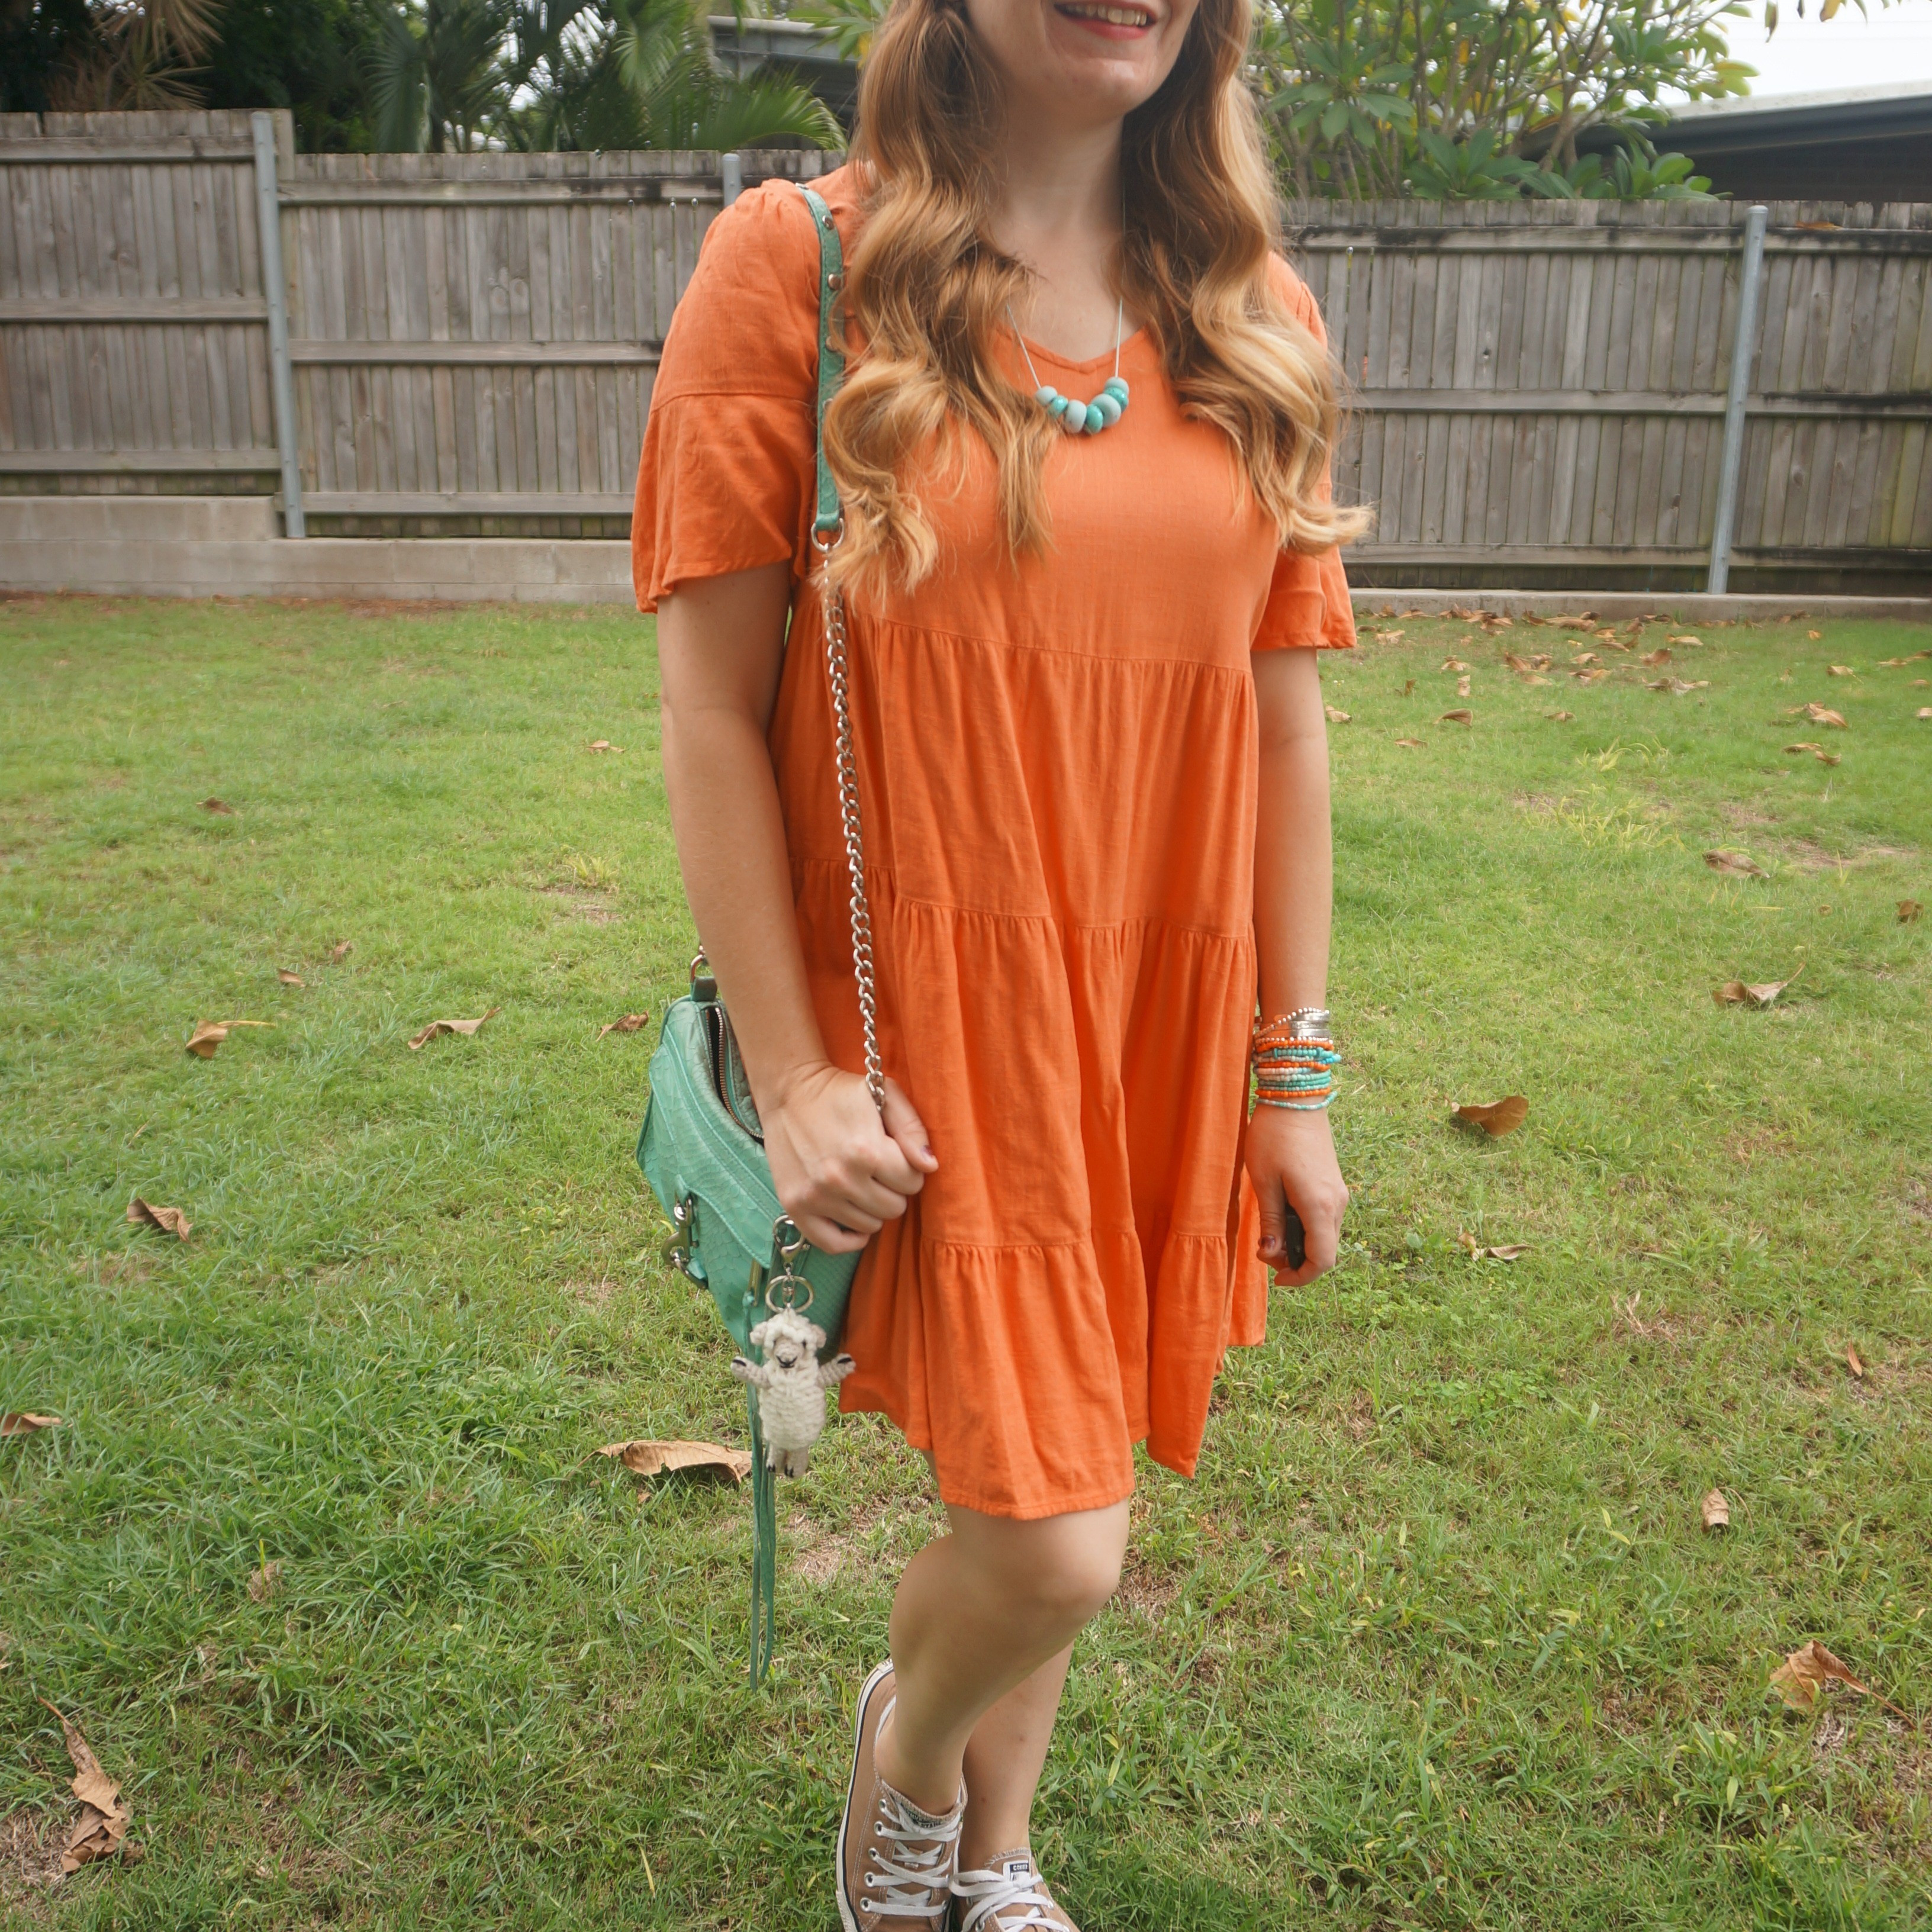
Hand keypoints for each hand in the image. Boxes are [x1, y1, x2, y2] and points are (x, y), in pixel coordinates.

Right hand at [761, 1063, 937, 1252]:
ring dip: (872, 1207)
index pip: (913, 1182)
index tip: (896, 1157)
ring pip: (869, 1226)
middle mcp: (840, 1178)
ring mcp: (815, 1196)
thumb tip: (930, 1166)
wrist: (788, 1091)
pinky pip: (832, 1244)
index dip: (909, 1169)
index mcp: (866, 1150)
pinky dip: (849, 1238)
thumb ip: (912, 1129)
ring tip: (862, 1183)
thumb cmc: (840, 1092)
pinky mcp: (795, 1206)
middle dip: (893, 1189)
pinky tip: (854, 1216)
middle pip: (894, 1208)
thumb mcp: (884, 1094)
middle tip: (879, 1170)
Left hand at [1245, 1105, 1347, 1286]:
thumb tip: (1272, 1255)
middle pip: (1324, 1251)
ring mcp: (1338, 1193)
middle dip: (1295, 1261)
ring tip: (1269, 1233)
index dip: (1301, 1277)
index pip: (1322, 1260)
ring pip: (1325, 1236)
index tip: (1277, 1279)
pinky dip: (1306, 1229)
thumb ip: (1271, 1222)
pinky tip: (1282, 1216)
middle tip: (1263, 1250)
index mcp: (1319, 1205)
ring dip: (1300, 1244)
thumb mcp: (1264, 1182)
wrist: (1296, 1099)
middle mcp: (1336, 1203)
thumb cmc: (1273, 1137)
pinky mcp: (1333, 1184)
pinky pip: (1324, 1220)